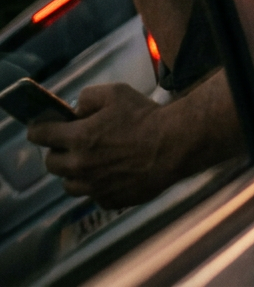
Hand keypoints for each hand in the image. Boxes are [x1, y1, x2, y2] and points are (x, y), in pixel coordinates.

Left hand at [27, 83, 174, 208]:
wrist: (174, 144)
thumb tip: (76, 109)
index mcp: (78, 138)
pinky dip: (98, 186)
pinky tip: (113, 174)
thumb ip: (89, 97)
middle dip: (58, 151)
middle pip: (51, 163)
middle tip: (73, 143)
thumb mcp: (117, 93)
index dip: (39, 129)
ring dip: (74, 172)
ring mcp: (93, 187)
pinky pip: (93, 195)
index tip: (41, 127)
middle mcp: (79, 166)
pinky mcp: (109, 201)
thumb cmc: (145, 116)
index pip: (40, 135)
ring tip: (92, 162)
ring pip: (69, 184)